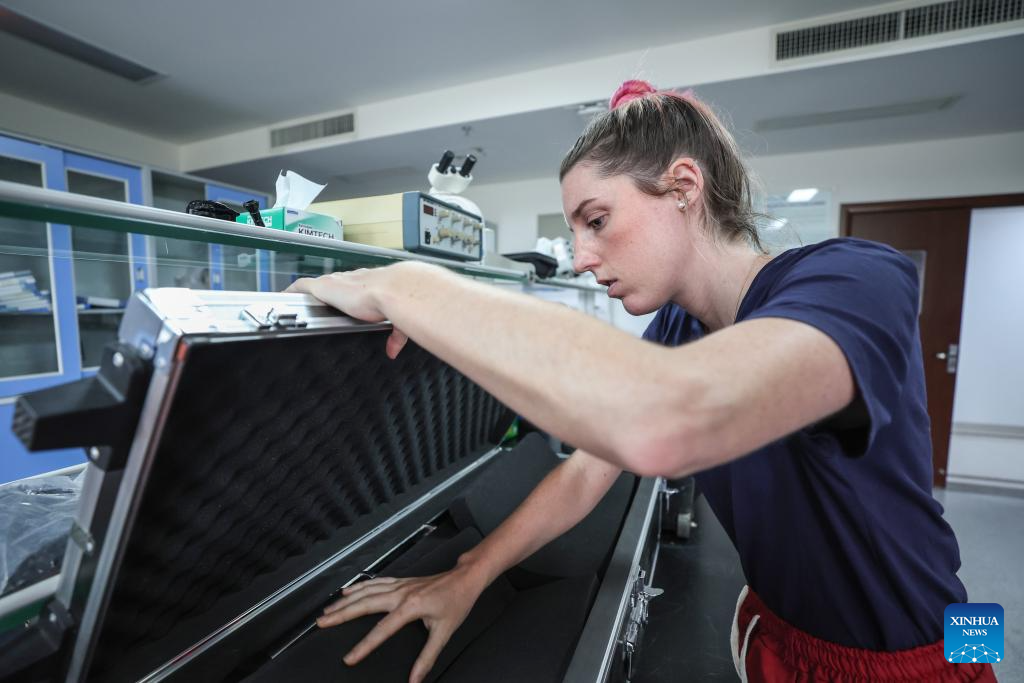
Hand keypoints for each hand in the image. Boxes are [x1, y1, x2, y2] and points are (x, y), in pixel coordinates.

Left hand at [285, 269, 408, 358]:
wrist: (395, 290)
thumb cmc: (400, 301)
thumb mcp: (398, 321)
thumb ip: (396, 336)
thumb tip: (393, 351)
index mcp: (372, 284)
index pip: (356, 286)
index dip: (348, 293)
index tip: (343, 301)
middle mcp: (353, 280)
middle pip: (334, 284)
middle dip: (326, 293)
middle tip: (317, 306)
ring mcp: (337, 282)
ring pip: (318, 285)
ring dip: (309, 293)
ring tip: (298, 302)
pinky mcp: (323, 286)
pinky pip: (301, 286)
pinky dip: (292, 290)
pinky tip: (284, 296)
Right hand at [316, 566, 486, 682]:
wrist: (465, 578)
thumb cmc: (457, 602)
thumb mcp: (444, 632)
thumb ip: (427, 657)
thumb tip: (416, 679)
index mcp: (410, 607)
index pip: (381, 630)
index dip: (364, 646)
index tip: (349, 658)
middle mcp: (401, 594)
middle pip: (364, 604)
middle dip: (341, 615)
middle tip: (321, 623)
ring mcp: (400, 586)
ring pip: (366, 592)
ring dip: (345, 601)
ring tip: (327, 610)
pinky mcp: (401, 582)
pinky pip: (375, 583)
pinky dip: (359, 587)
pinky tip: (347, 591)